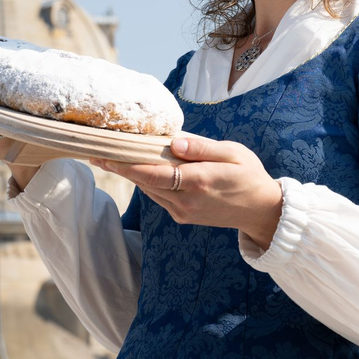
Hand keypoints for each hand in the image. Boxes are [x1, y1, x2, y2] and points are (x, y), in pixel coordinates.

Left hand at [91, 134, 283, 248]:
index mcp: (198, 182)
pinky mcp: (183, 216)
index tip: (105, 155)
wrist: (261, 211)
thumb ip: (203, 148)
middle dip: (121, 167)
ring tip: (111, 157)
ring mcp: (183, 212)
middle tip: (97, 151)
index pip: (153, 173)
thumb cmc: (249, 175)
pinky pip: (159, 196)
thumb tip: (174, 142)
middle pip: (145, 182)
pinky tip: (139, 168)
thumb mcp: (233, 153)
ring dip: (131, 175)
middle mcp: (186, 201)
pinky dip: (147, 182)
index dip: (126, 165)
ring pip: (149, 190)